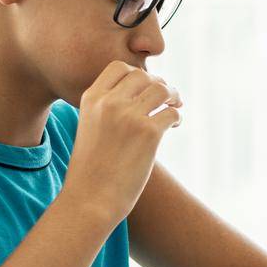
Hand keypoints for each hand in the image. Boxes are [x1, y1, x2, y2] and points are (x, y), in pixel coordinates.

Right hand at [63, 62, 182, 224]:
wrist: (90, 199)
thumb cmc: (90, 169)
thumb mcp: (89, 128)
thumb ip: (107, 108)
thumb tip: (139, 94)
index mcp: (90, 99)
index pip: (118, 67)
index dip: (136, 74)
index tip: (144, 87)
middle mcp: (109, 103)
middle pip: (143, 75)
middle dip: (158, 84)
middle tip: (166, 98)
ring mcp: (130, 116)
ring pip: (162, 90)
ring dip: (173, 97)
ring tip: (174, 107)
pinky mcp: (149, 133)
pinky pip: (172, 113)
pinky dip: (177, 117)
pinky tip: (173, 126)